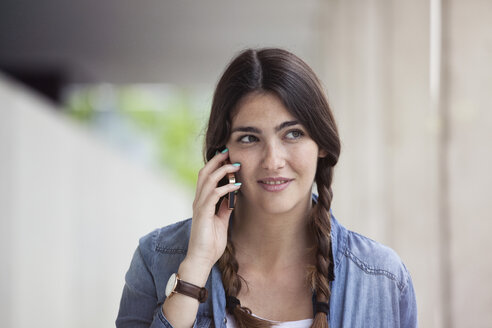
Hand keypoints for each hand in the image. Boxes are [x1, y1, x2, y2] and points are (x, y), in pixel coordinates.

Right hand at [186, 149, 240, 271]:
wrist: (202, 259)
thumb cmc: (211, 242)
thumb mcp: (221, 220)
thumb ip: (225, 207)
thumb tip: (233, 195)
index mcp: (202, 201)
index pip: (207, 177)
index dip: (216, 165)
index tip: (229, 157)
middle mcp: (198, 200)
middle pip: (205, 172)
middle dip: (217, 160)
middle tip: (230, 152)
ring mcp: (199, 206)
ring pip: (208, 180)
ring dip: (223, 170)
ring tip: (235, 165)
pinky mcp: (203, 213)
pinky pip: (214, 195)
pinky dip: (226, 188)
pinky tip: (237, 185)